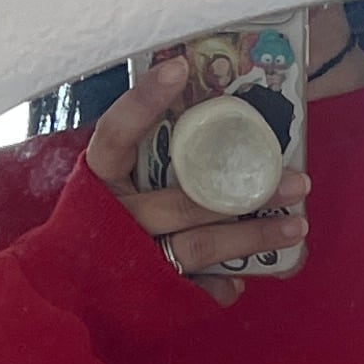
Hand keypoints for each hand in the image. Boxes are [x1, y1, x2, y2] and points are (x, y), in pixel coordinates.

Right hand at [86, 52, 309, 305]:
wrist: (66, 295)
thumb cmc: (98, 225)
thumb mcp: (109, 186)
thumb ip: (143, 158)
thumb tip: (195, 115)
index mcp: (100, 180)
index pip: (117, 133)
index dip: (143, 102)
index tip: (178, 67)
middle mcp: (116, 217)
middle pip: (184, 198)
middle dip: (244, 188)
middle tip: (296, 180)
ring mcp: (135, 257)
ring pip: (201, 245)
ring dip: (254, 236)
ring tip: (297, 225)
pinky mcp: (151, 293)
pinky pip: (196, 289)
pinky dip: (222, 286)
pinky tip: (242, 280)